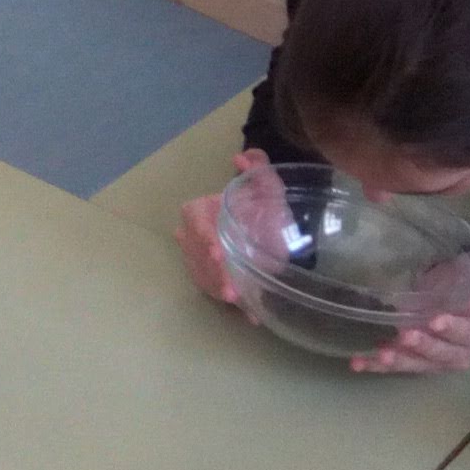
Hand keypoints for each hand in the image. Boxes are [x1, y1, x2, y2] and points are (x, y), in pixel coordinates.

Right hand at [176, 149, 269, 309]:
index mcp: (201, 210)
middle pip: (198, 255)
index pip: (194, 221)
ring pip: (203, 275)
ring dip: (220, 289)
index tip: (216, 251)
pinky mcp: (209, 278)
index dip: (201, 237)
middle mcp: (195, 236)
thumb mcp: (268, 188)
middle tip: (231, 289)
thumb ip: (258, 169)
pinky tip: (248, 312)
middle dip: (213, 272)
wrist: (275, 239)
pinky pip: (214, 290)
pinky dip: (231, 301)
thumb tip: (244, 157)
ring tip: (239, 301)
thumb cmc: (266, 211)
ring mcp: (199, 259)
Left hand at [351, 251, 469, 373]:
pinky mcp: (412, 362)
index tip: (436, 319)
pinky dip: (375, 366)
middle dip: (423, 346)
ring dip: (398, 361)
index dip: (453, 328)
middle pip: (441, 354)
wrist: (455, 303)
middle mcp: (457, 353)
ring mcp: (433, 361)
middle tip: (405, 335)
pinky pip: (394, 367)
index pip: (467, 333)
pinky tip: (357, 363)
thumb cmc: (467, 287)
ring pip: (417, 365)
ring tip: (380, 354)